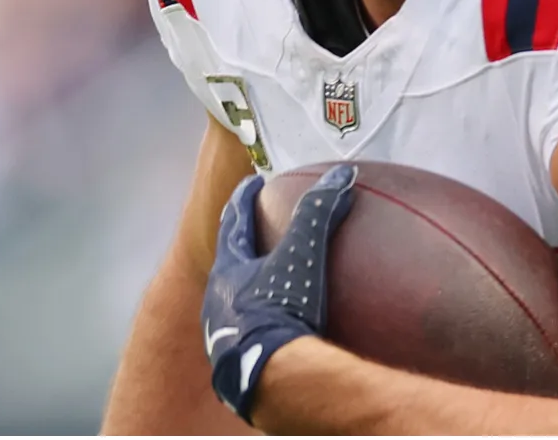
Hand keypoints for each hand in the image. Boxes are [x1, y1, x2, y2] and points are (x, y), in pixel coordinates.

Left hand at [202, 164, 356, 422]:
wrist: (268, 380)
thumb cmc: (281, 313)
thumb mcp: (303, 257)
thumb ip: (319, 214)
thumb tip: (341, 176)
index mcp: (228, 270)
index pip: (233, 222)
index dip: (244, 199)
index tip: (253, 183)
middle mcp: (216, 299)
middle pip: (225, 261)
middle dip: (239, 242)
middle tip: (253, 229)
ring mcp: (220, 333)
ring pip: (229, 300)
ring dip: (244, 286)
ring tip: (263, 281)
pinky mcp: (233, 363)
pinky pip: (242, 335)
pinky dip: (254, 324)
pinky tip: (270, 333)